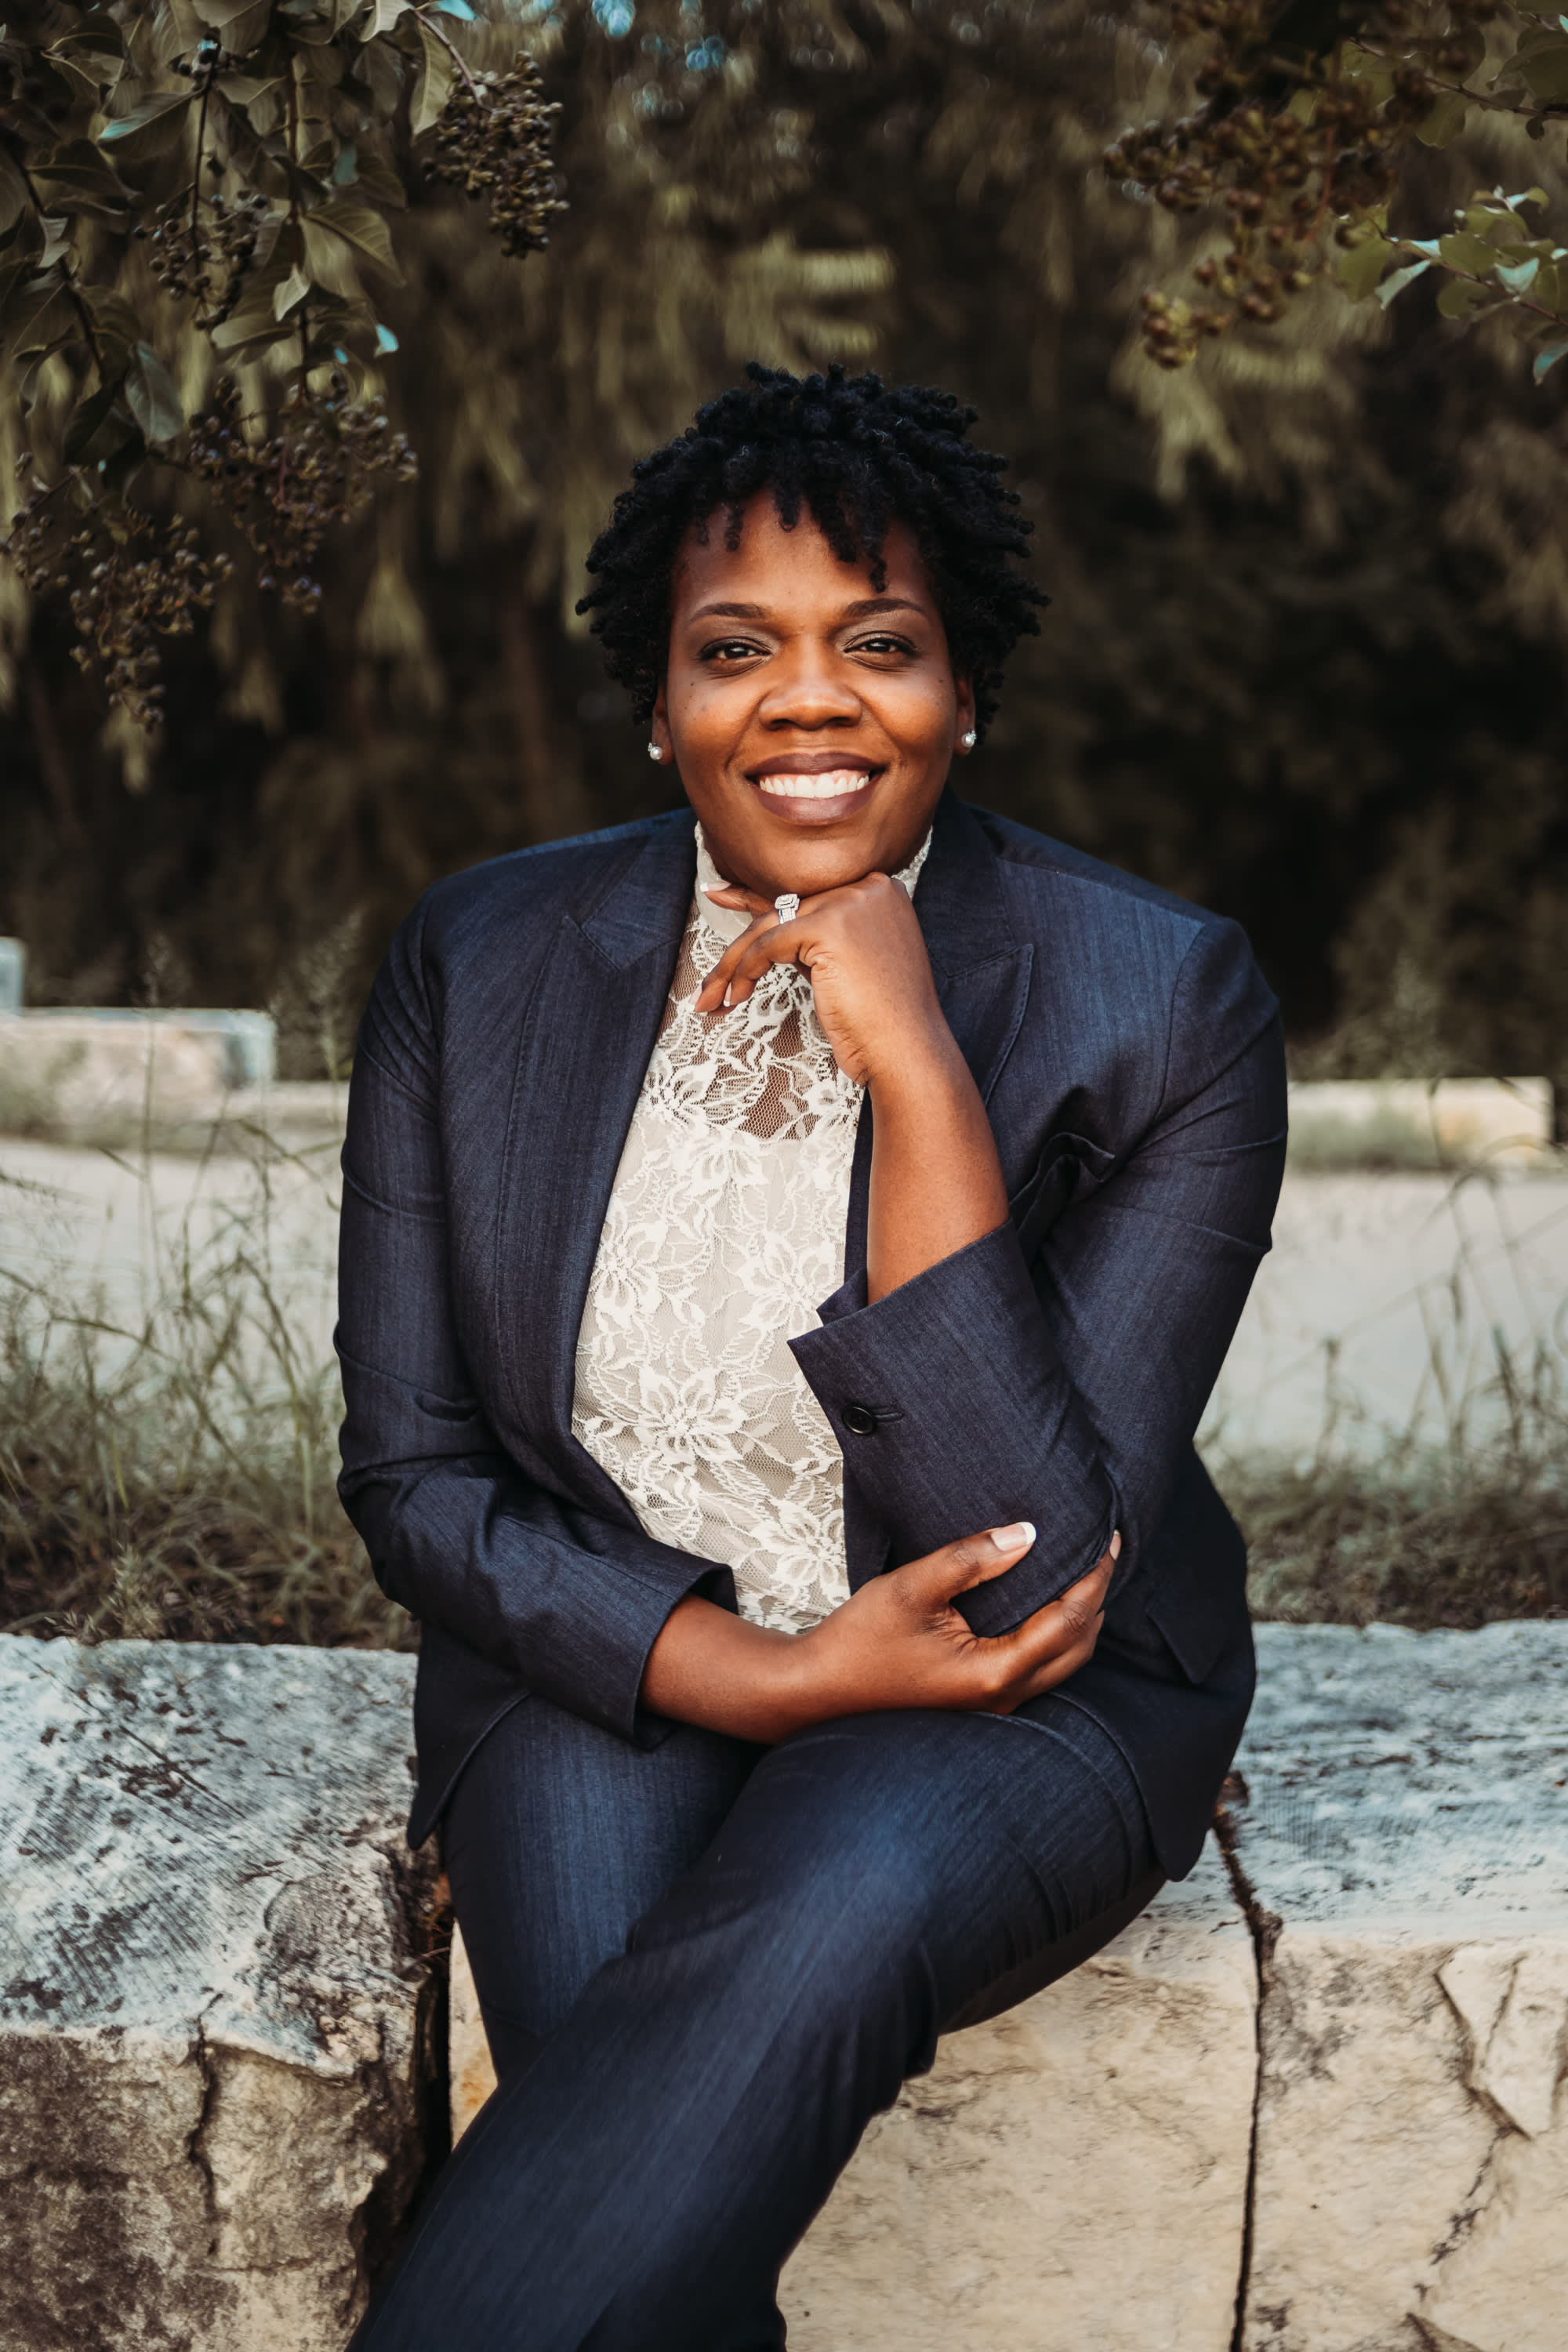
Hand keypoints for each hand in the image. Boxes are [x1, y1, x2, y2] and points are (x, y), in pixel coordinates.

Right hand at [640, 1523, 1117, 1743]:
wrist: (815, 1694)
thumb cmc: (857, 1643)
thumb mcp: (911, 1588)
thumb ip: (971, 1559)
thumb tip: (1028, 1534)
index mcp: (992, 1672)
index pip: (1068, 1622)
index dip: (1093, 1578)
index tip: (1108, 1540)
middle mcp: (1002, 1699)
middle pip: (1078, 1649)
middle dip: (1096, 1599)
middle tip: (1104, 1551)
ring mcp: (991, 1708)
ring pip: (1061, 1664)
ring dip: (1078, 1619)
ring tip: (1081, 1572)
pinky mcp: (978, 1704)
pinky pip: (1037, 1670)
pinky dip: (1053, 1636)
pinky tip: (1042, 1604)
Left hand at [696, 872, 950, 1090]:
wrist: (907, 1052)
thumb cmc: (879, 1022)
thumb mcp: (842, 965)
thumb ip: (811, 937)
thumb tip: (763, 924)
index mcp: (881, 891)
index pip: (806, 892)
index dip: (757, 898)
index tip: (720, 896)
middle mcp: (869, 887)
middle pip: (784, 909)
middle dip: (739, 947)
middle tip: (710, 981)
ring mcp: (851, 903)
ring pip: (770, 925)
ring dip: (733, 964)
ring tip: (712, 997)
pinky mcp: (830, 927)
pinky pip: (769, 943)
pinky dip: (746, 970)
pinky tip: (739, 994)